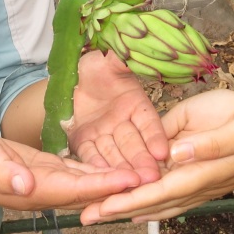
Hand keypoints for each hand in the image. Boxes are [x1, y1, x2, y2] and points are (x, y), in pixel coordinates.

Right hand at [0, 127, 141, 210]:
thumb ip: (3, 173)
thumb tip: (25, 184)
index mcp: (33, 190)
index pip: (76, 190)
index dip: (103, 185)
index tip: (130, 180)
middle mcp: (46, 191)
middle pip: (90, 193)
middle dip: (120, 188)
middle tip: (153, 179)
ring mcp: (48, 182)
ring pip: (88, 185)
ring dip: (115, 181)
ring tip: (146, 173)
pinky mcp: (47, 170)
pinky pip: (79, 174)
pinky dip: (100, 171)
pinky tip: (120, 166)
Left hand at [67, 50, 169, 182]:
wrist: (69, 74)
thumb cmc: (96, 65)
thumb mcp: (111, 59)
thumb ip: (125, 59)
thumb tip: (139, 49)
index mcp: (135, 104)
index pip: (148, 122)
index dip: (155, 136)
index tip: (163, 152)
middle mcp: (123, 122)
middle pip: (134, 144)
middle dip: (142, 161)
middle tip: (151, 178)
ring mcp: (105, 134)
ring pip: (115, 154)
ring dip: (123, 169)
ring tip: (132, 185)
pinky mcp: (84, 141)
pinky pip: (90, 155)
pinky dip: (97, 167)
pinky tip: (103, 180)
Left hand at [79, 90, 233, 223]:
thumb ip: (212, 143)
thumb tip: (177, 153)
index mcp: (204, 171)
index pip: (159, 191)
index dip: (129, 200)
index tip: (103, 206)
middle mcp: (199, 183)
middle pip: (152, 202)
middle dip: (118, 210)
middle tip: (84, 216)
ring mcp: (201, 182)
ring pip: (159, 202)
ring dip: (129, 209)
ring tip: (98, 213)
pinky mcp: (202, 174)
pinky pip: (171, 195)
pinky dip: (149, 203)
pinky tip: (135, 209)